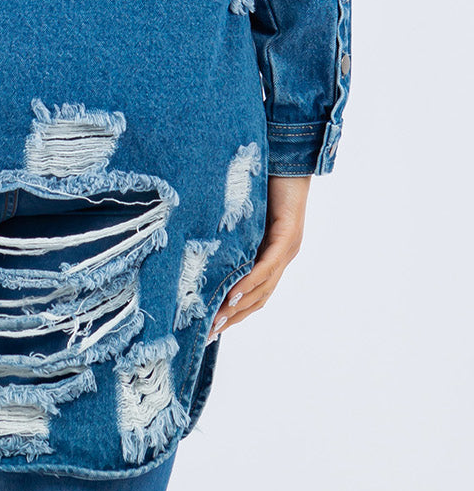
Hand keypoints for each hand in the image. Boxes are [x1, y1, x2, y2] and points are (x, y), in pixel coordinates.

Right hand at [208, 174, 309, 339]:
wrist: (289, 155)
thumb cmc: (264, 179)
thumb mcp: (241, 213)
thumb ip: (229, 230)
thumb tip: (200, 241)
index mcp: (272, 253)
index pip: (254, 292)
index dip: (234, 313)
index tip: (210, 328)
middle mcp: (282, 256)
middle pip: (259, 298)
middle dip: (233, 318)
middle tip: (207, 335)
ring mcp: (288, 248)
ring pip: (263, 288)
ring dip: (238, 307)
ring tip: (216, 322)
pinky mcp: (289, 236)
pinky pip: (267, 266)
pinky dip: (250, 283)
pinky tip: (233, 295)